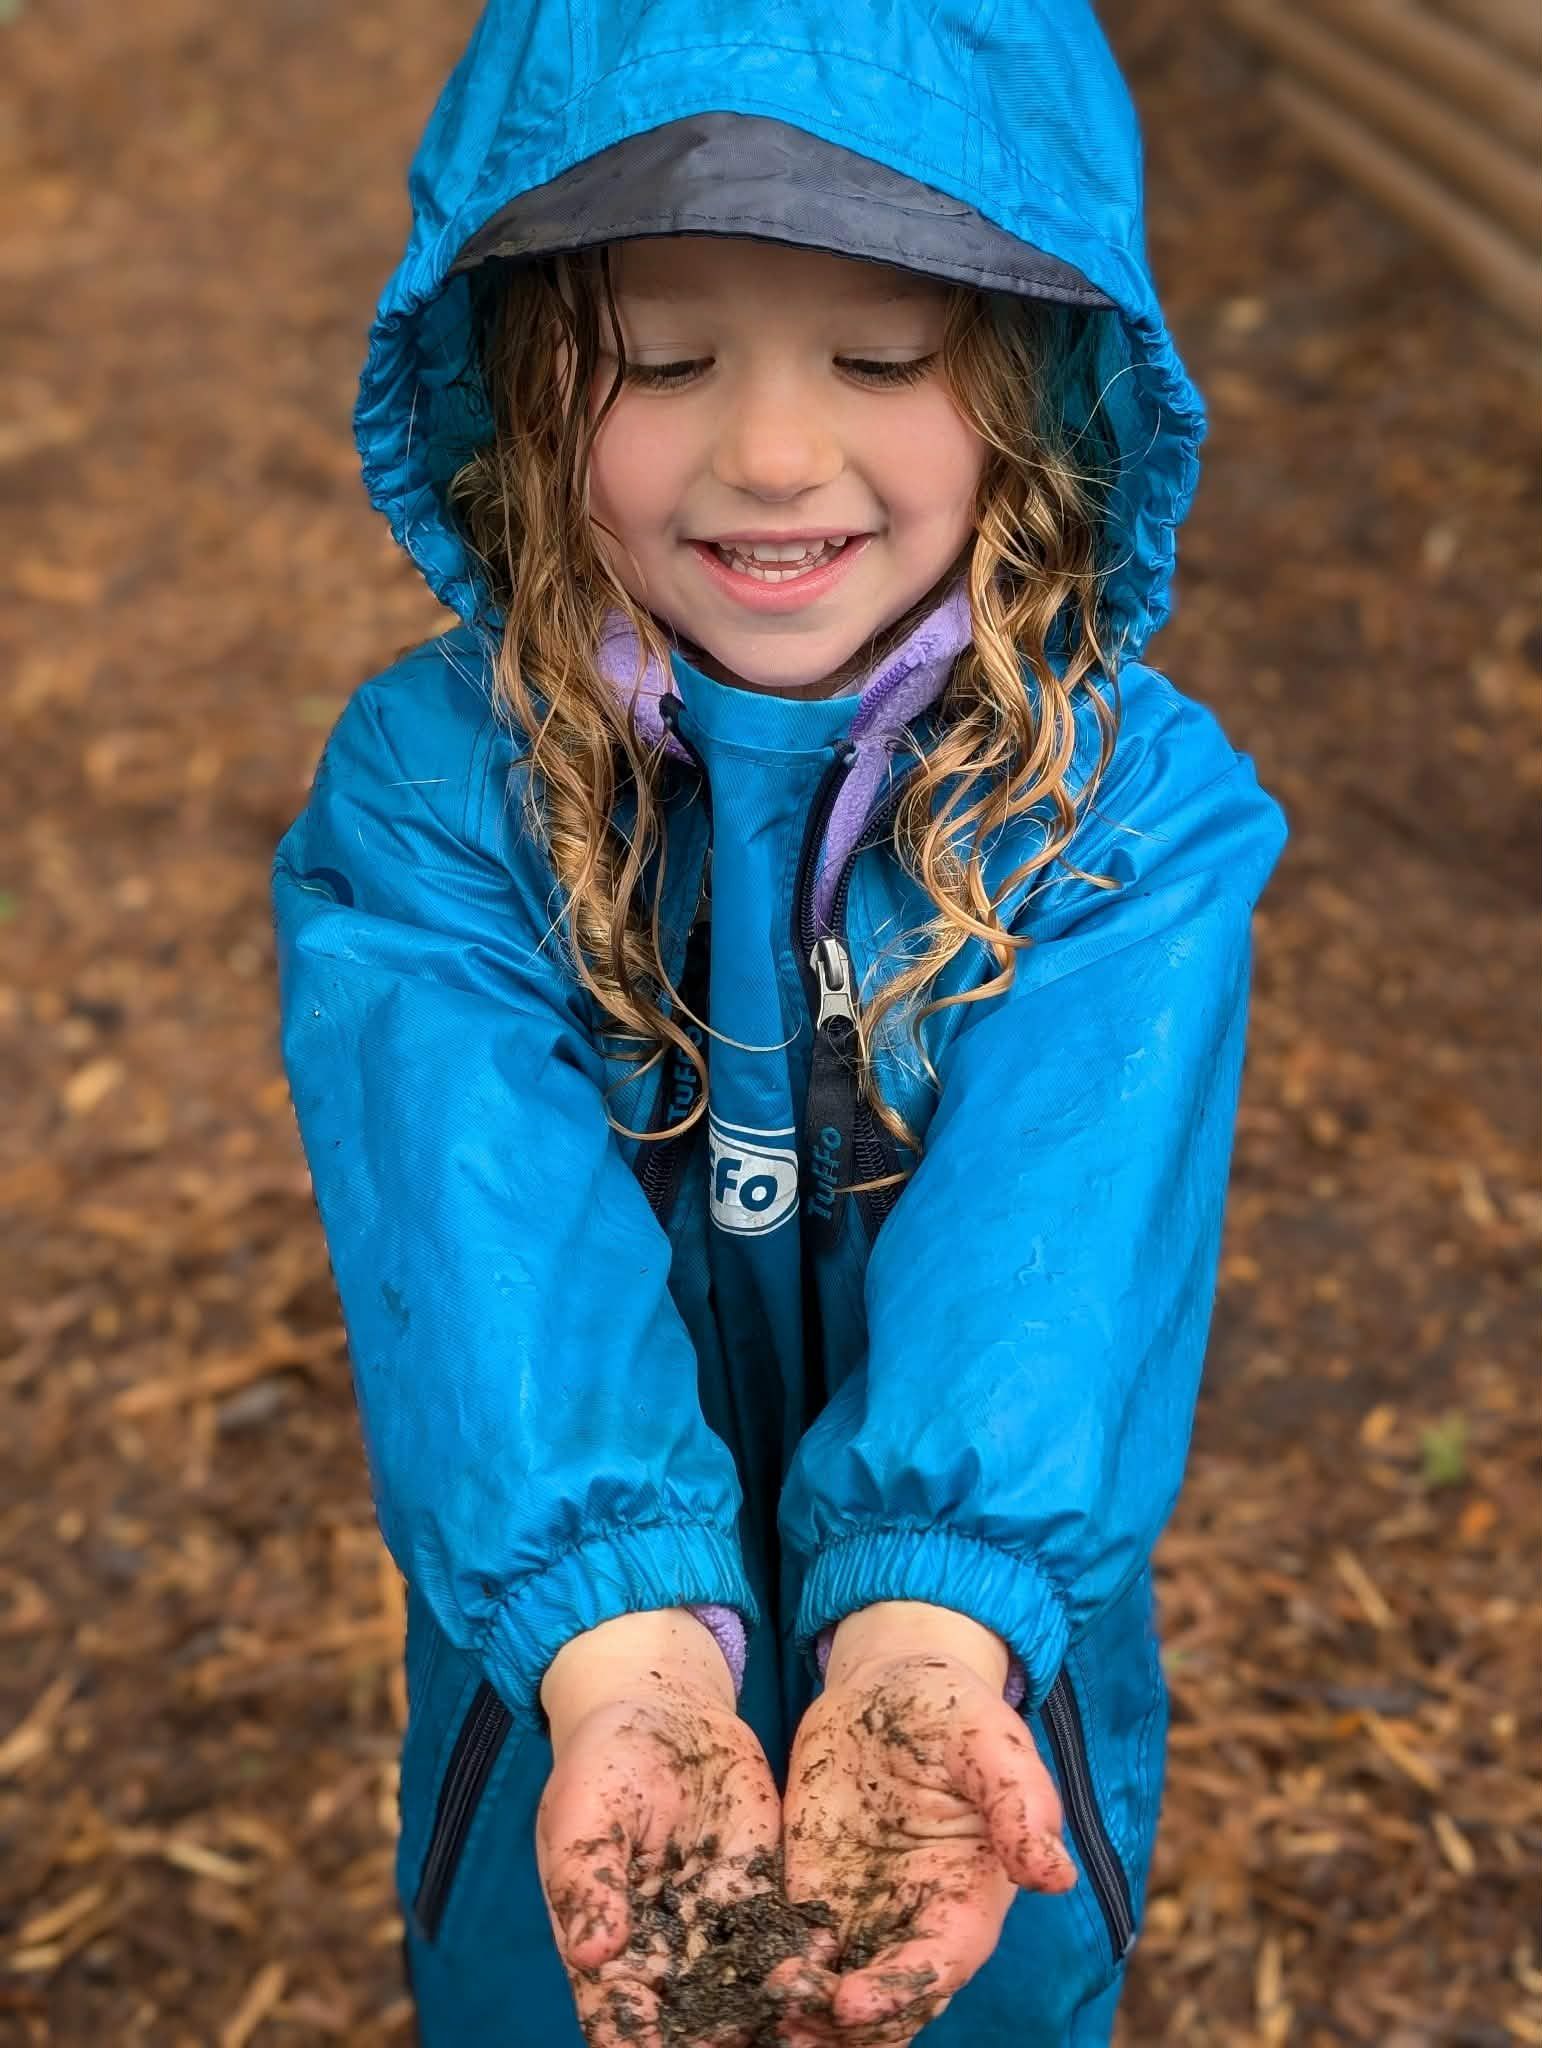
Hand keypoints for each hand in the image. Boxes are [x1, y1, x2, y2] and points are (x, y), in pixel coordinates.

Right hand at [536, 1609, 825, 2046]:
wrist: (662, 1714)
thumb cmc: (602, 1765)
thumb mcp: (582, 1812)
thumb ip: (588, 1881)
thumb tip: (594, 1954)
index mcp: (610, 1947)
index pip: (620, 2020)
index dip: (637, 2046)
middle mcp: (668, 1954)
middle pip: (692, 2023)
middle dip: (720, 2042)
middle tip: (751, 2046)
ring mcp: (718, 1928)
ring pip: (747, 1991)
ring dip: (774, 2013)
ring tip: (805, 2016)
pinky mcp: (761, 1894)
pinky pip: (787, 1937)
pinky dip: (808, 1957)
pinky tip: (830, 1963)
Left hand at [776, 1604, 1076, 2046]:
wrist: (889, 1687)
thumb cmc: (953, 1712)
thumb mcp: (988, 1742)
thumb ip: (1018, 1804)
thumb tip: (1055, 1874)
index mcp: (966, 1900)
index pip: (937, 1967)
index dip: (899, 1992)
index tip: (852, 2004)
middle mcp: (912, 1923)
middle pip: (885, 2001)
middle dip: (841, 2026)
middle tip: (789, 2024)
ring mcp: (858, 1913)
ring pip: (832, 1991)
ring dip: (800, 2012)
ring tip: (758, 2012)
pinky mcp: (810, 1893)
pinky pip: (787, 1945)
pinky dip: (764, 1967)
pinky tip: (728, 1975)